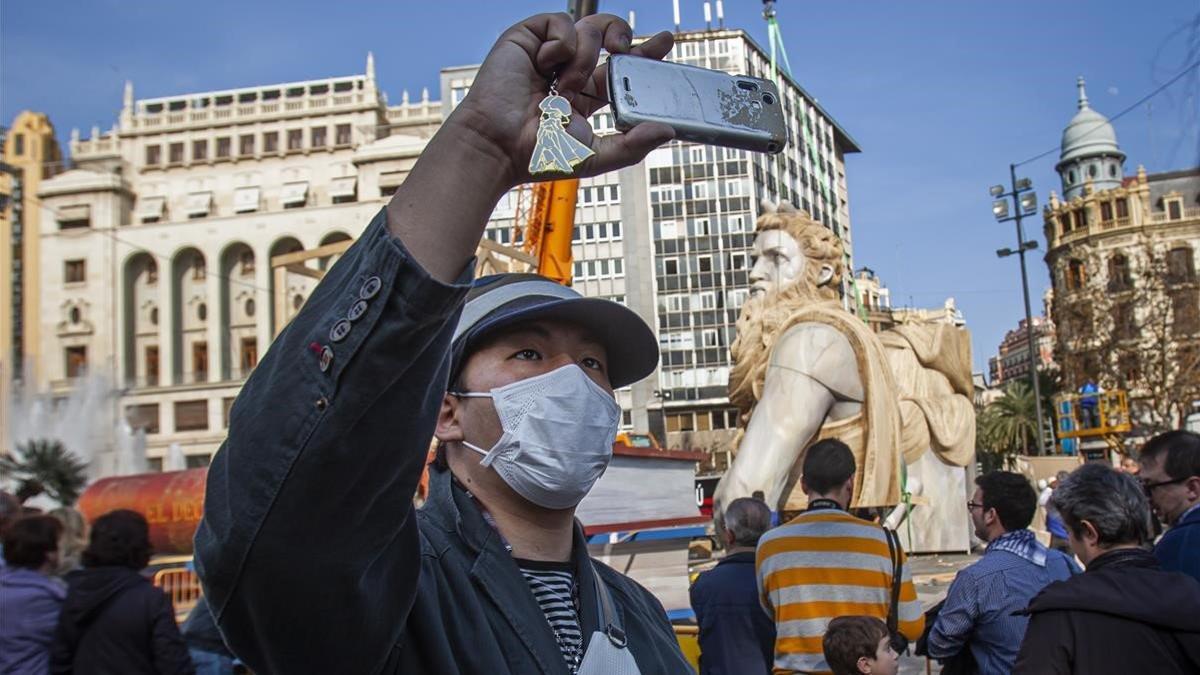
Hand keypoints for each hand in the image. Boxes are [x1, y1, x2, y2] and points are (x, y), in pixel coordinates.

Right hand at [450, 12, 675, 187]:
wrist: (499, 144)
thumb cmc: (538, 155)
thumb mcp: (595, 156)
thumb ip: (632, 146)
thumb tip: (667, 131)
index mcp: (584, 96)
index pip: (619, 69)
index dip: (643, 53)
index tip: (665, 43)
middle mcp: (568, 71)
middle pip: (609, 39)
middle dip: (624, 35)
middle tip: (626, 48)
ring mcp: (550, 54)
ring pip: (590, 31)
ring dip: (585, 58)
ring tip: (566, 85)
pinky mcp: (530, 38)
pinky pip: (563, 23)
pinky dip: (561, 43)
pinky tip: (547, 65)